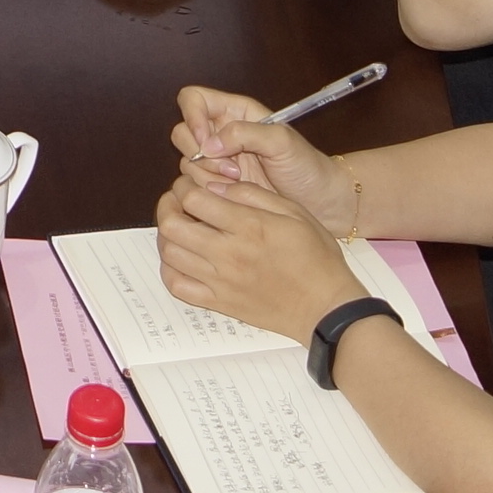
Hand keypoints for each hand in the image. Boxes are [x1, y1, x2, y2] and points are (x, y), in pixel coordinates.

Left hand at [155, 170, 353, 343]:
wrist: (325, 307)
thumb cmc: (316, 257)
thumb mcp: (295, 211)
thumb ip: (254, 194)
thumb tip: (217, 186)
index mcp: (248, 226)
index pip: (193, 198)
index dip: (183, 186)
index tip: (189, 185)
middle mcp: (228, 253)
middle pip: (172, 225)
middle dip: (167, 206)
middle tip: (177, 203)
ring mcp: (220, 281)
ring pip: (170, 254)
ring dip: (167, 236)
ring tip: (179, 229)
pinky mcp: (219, 303)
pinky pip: (177, 287)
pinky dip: (170, 269)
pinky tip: (181, 259)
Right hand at [170, 88, 362, 230]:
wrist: (321, 203)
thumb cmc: (308, 167)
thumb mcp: (282, 141)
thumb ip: (245, 133)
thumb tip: (209, 143)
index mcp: (236, 112)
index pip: (193, 99)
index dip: (192, 116)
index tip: (205, 140)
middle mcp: (222, 133)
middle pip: (183, 131)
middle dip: (199, 152)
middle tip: (231, 169)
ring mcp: (219, 161)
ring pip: (186, 161)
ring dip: (206, 174)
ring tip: (239, 183)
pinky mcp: (219, 186)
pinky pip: (195, 184)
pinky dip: (209, 191)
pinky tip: (235, 195)